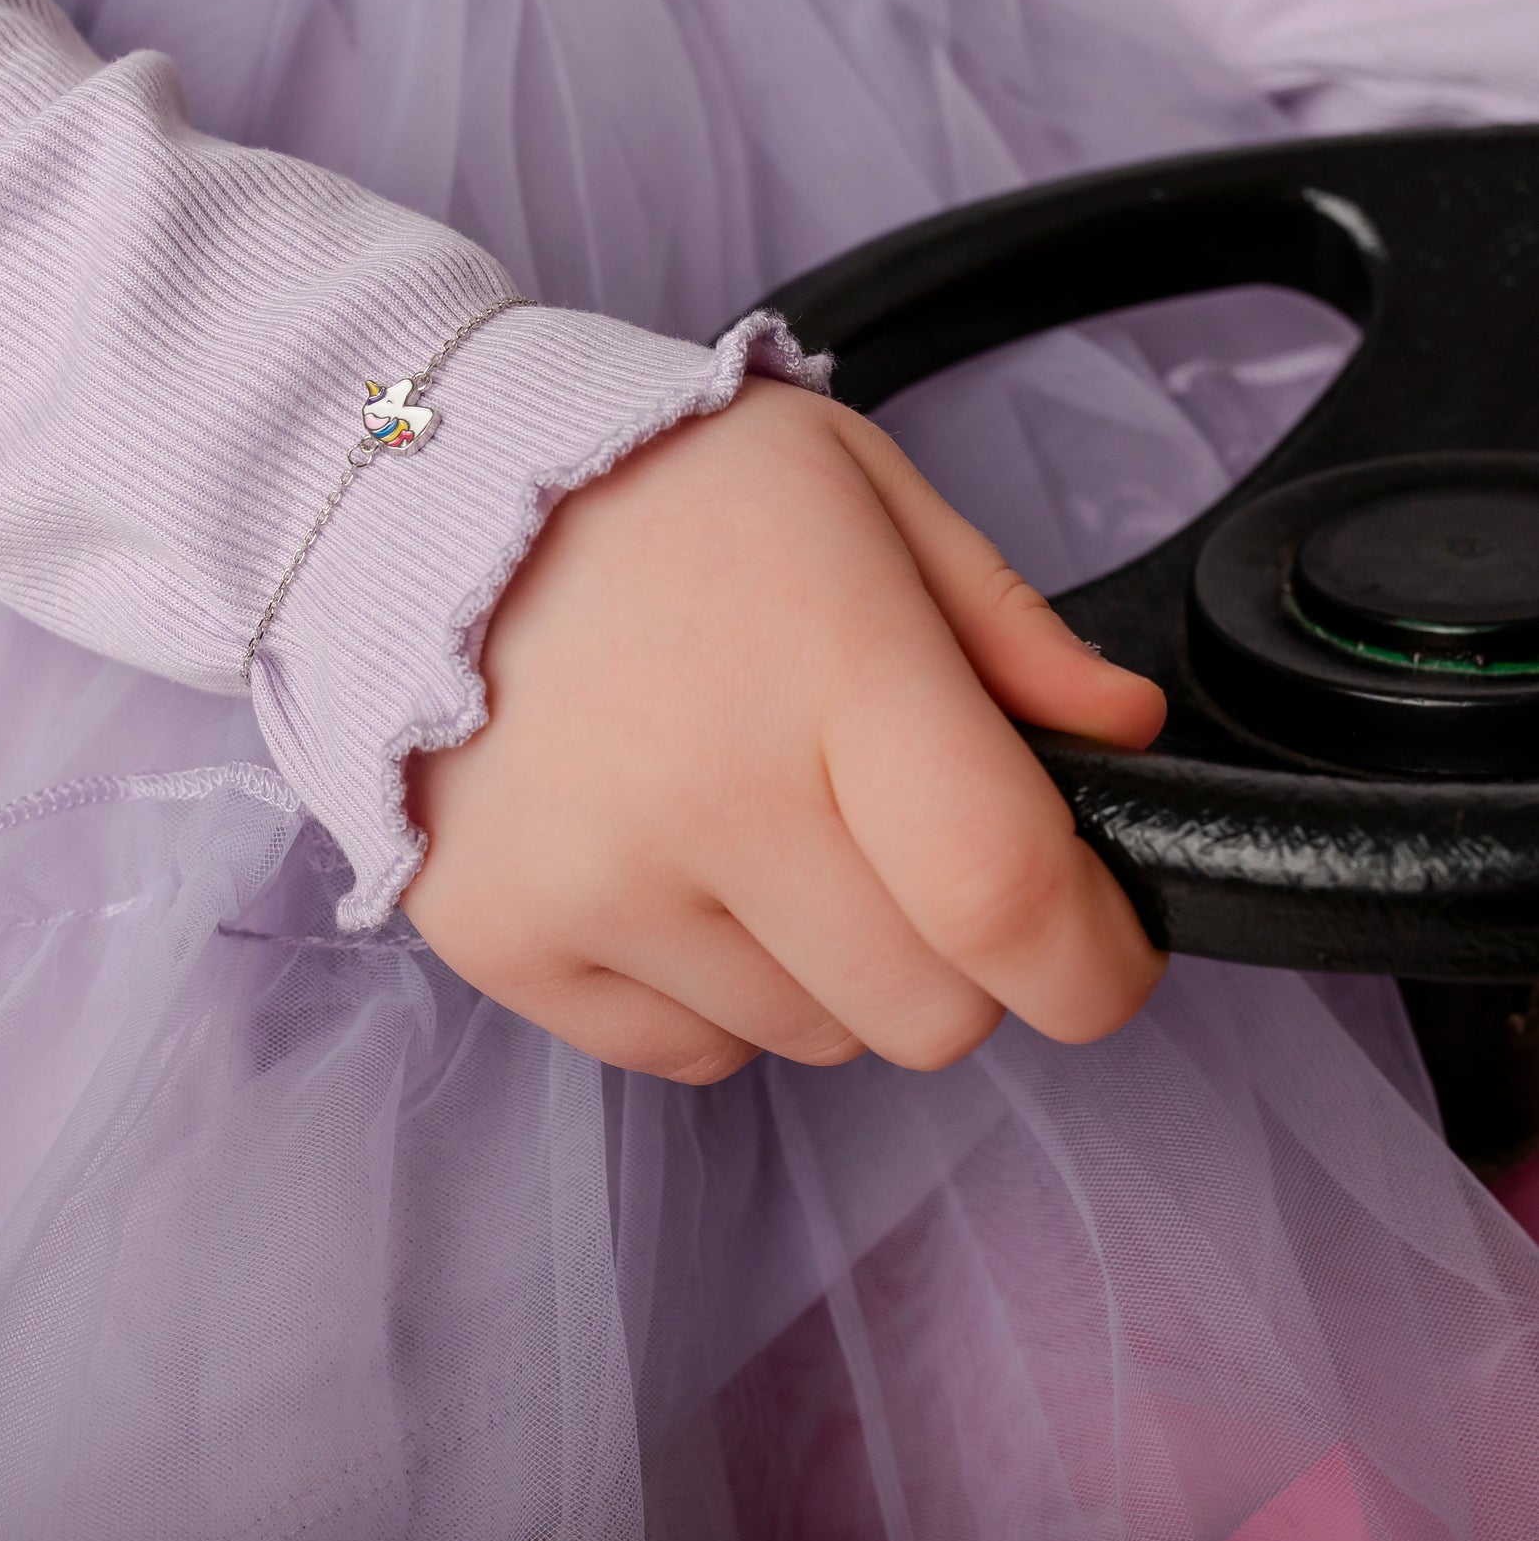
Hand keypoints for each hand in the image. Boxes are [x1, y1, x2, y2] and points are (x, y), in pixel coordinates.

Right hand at [400, 376, 1168, 1081]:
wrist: (419, 501)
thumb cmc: (658, 488)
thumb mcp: (859, 491)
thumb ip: (1006, 624)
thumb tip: (1121, 739)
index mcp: (828, 668)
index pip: (1005, 895)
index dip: (1093, 962)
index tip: (1103, 953)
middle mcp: (706, 800)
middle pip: (928, 1012)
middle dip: (960, 957)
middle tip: (899, 848)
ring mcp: (594, 887)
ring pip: (815, 1038)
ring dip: (828, 967)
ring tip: (752, 826)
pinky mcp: (506, 941)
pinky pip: (690, 1052)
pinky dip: (714, 991)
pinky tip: (669, 870)